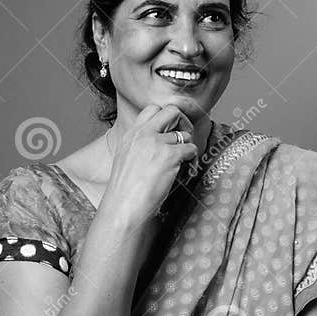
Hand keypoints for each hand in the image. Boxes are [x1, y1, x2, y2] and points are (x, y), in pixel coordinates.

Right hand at [105, 104, 199, 224]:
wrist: (124, 205)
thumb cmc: (125, 189)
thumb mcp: (126, 158)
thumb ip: (139, 146)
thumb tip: (158, 145)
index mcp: (131, 134)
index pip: (152, 110)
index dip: (165, 118)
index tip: (169, 131)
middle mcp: (143, 134)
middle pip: (171, 111)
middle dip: (181, 122)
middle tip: (183, 138)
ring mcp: (157, 143)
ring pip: (185, 134)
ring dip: (187, 146)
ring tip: (183, 161)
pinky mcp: (170, 156)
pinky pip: (191, 148)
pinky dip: (192, 158)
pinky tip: (186, 167)